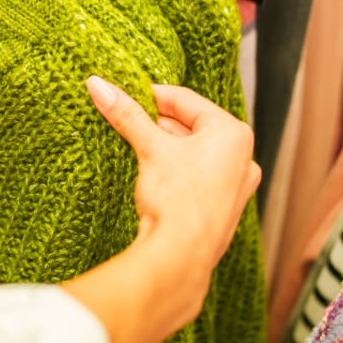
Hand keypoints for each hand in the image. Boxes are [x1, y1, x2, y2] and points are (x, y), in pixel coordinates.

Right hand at [60, 78, 258, 342]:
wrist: (180, 257)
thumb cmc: (178, 201)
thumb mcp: (149, 148)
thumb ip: (127, 114)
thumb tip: (100, 85)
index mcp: (233, 134)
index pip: (186, 100)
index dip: (151, 94)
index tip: (126, 93)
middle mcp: (242, 158)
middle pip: (190, 125)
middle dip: (157, 122)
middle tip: (126, 118)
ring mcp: (234, 185)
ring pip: (192, 151)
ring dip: (164, 146)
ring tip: (136, 146)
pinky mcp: (220, 207)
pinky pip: (195, 175)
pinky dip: (173, 169)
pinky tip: (152, 174)